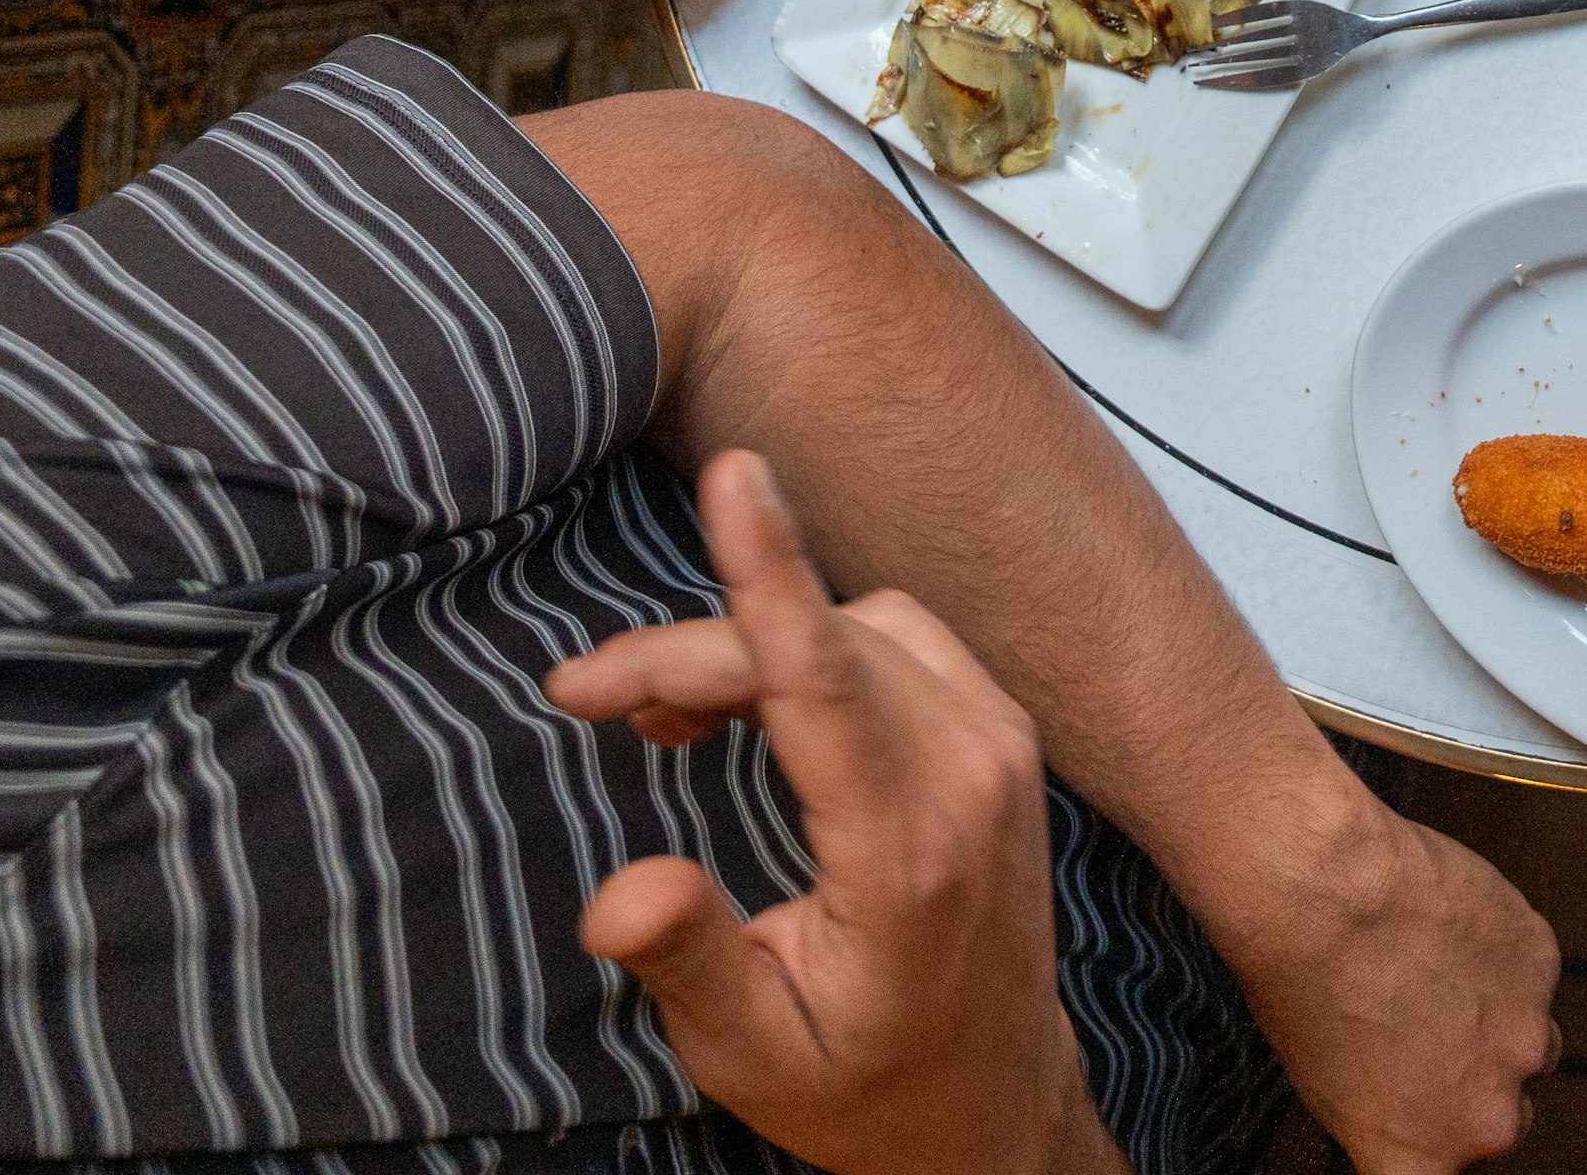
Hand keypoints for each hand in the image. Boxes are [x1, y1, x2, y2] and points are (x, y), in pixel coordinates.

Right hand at [566, 597, 1562, 1171]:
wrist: (996, 1111)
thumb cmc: (868, 1088)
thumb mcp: (754, 1054)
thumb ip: (689, 962)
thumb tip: (624, 890)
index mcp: (909, 854)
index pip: (827, 679)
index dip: (768, 571)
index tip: (733, 475)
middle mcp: (973, 779)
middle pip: (818, 647)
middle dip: (690, 650)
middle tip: (582, 694)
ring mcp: (1003, 749)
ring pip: (859, 629)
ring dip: (751, 647)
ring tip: (655, 716)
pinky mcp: (1003, 736)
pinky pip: (897, 643)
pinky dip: (811, 649)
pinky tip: (737, 704)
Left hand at [1194, 792, 1561, 1170]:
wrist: (1326, 893)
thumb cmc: (1302, 984)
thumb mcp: (1323, 1087)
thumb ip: (1388, 1114)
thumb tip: (1400, 1101)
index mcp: (1422, 1157)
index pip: (1443, 1171)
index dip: (1429, 1134)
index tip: (1420, 1112)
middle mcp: (1486, 1118)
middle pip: (1503, 1115)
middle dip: (1473, 1081)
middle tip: (1426, 1033)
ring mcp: (1525, 1039)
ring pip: (1530, 1042)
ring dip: (1498, 1019)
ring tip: (1438, 973)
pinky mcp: (1541, 966)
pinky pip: (1530, 968)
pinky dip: (1500, 951)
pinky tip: (1450, 928)